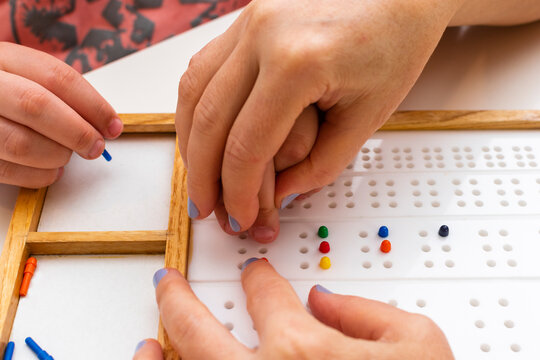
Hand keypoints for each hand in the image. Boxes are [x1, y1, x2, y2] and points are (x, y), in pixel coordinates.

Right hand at [0, 42, 121, 187]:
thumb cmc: (8, 97)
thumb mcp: (28, 79)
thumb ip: (61, 96)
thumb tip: (104, 126)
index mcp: (3, 58)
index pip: (56, 76)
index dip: (93, 104)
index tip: (114, 126)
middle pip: (36, 105)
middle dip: (77, 132)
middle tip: (97, 147)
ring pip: (20, 143)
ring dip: (56, 156)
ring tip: (66, 157)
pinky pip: (7, 171)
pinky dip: (38, 176)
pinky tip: (51, 171)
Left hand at [134, 259, 453, 358]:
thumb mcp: (418, 345)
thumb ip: (369, 312)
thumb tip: (326, 300)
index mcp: (302, 348)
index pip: (264, 292)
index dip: (257, 278)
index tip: (255, 276)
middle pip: (194, 325)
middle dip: (176, 296)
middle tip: (166, 281)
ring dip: (155, 352)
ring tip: (149, 337)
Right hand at [176, 0, 463, 231]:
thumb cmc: (395, 42)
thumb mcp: (369, 115)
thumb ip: (320, 164)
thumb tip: (280, 193)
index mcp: (297, 62)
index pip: (246, 145)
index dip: (237, 192)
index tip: (242, 217)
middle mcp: (261, 34)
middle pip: (207, 120)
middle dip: (202, 176)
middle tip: (206, 209)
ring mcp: (248, 22)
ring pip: (193, 91)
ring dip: (190, 142)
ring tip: (198, 178)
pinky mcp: (246, 20)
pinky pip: (203, 68)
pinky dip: (196, 107)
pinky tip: (203, 134)